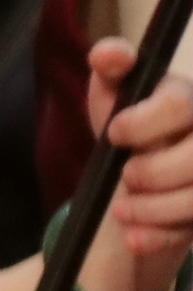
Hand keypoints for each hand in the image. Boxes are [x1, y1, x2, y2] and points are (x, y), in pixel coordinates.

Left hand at [86, 38, 192, 290]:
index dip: (145, 122)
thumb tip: (107, 52)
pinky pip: (192, 228)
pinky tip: (135, 238)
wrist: (139, 174)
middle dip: (153, 172)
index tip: (114, 133)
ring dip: (154, 209)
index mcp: (189, 101)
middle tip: (126, 175)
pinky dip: (160, 237)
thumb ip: (110, 68)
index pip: (181, 105)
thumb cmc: (130, 124)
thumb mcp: (113, 94)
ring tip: (123, 210)